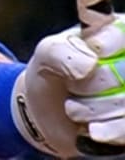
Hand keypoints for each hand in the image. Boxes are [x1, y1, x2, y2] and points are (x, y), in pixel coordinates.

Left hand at [13, 18, 124, 155]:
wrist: (50, 113)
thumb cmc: (54, 73)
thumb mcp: (46, 55)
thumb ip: (60, 52)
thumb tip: (90, 64)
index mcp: (119, 33)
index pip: (121, 31)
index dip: (107, 43)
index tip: (94, 49)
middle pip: (122, 71)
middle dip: (89, 84)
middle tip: (72, 86)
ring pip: (123, 102)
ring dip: (93, 109)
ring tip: (73, 108)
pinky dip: (108, 130)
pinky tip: (92, 130)